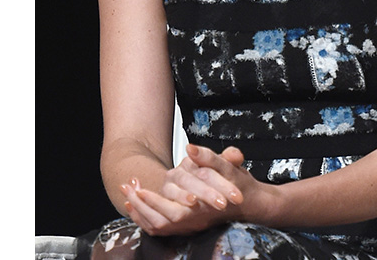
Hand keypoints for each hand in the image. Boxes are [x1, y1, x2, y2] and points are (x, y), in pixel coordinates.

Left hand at [121, 145, 264, 235]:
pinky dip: (145, 218)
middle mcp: (196, 219)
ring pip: (160, 226)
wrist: (249, 204)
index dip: (154, 201)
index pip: (176, 211)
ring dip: (141, 212)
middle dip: (142, 206)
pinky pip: (161, 228)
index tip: (138, 189)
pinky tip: (134, 206)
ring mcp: (191, 225)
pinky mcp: (186, 225)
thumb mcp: (229, 167)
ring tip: (127, 196)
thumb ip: (210, 157)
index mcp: (205, 207)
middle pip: (163, 222)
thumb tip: (190, 148)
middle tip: (127, 189)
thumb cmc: (239, 185)